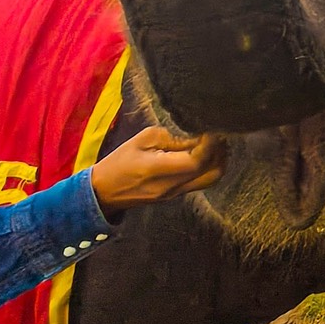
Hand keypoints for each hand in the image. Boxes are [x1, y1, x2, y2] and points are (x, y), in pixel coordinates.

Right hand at [89, 127, 224, 215]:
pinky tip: (204, 153)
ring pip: (211, 179)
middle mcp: (171, 186)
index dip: (211, 144)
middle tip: (217, 133)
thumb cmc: (120, 161)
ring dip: (218, 160)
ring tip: (213, 142)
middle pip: (212, 172)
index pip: (197, 161)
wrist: (104, 191)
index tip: (214, 127)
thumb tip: (199, 135)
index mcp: (158, 170)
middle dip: (220, 151)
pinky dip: (209, 166)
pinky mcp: (177, 195)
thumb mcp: (142, 140)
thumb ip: (173, 137)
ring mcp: (176, 194)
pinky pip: (203, 182)